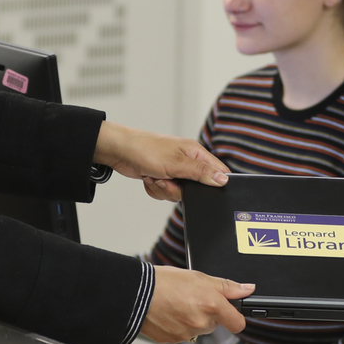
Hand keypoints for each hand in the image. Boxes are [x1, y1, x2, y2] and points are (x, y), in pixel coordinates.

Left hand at [96, 122, 230, 201]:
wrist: (120, 152)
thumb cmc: (146, 149)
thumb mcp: (177, 163)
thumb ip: (201, 172)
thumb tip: (223, 179)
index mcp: (195, 153)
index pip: (217, 171)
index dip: (216, 182)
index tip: (205, 189)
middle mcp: (187, 162)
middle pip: (196, 188)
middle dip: (178, 189)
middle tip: (167, 180)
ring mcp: (174, 171)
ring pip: (178, 193)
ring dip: (163, 189)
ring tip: (154, 176)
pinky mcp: (162, 178)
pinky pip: (165, 193)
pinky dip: (155, 189)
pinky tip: (148, 178)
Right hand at [140, 268, 252, 343]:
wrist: (136, 293)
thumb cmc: (164, 282)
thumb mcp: (198, 277)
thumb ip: (226, 286)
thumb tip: (246, 290)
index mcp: (211, 305)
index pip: (238, 323)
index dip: (236, 317)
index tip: (232, 313)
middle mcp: (201, 322)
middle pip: (215, 324)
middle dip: (209, 313)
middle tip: (193, 299)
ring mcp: (187, 333)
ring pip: (199, 329)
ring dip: (193, 319)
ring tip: (177, 304)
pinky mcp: (174, 340)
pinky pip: (183, 334)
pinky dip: (179, 325)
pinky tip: (169, 313)